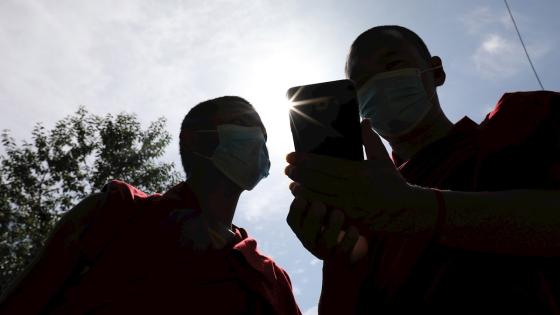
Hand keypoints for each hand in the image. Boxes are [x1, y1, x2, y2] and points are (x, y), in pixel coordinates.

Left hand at [285, 119, 436, 234]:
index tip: (291, 156)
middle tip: (287, 168)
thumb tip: (363, 120)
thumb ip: (370, 140)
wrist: (403, 209)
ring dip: (302, 190)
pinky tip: (303, 199)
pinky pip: (325, 210)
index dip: (306, 161)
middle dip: (299, 174)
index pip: (326, 165)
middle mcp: (352, 189)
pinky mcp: (348, 218)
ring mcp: (349, 205)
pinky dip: (312, 204)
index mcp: (358, 172)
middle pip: (318, 181)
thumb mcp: (382, 159)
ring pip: (318, 197)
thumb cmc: (391, 182)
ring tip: (291, 183)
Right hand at [286, 197, 367, 262]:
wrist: (346, 249)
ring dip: (332, 227)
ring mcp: (326, 251)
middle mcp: (311, 241)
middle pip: (307, 232)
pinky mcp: (341, 259)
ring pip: (325, 242)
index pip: (293, 220)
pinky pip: (344, 251)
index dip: (296, 210)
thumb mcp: (321, 208)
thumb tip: (301, 178)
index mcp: (302, 228)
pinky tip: (354, 228)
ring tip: (338, 213)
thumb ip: (313, 195)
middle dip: (313, 218)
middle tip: (320, 205)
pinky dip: (349, 240)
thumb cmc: (331, 218)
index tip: (302, 198)